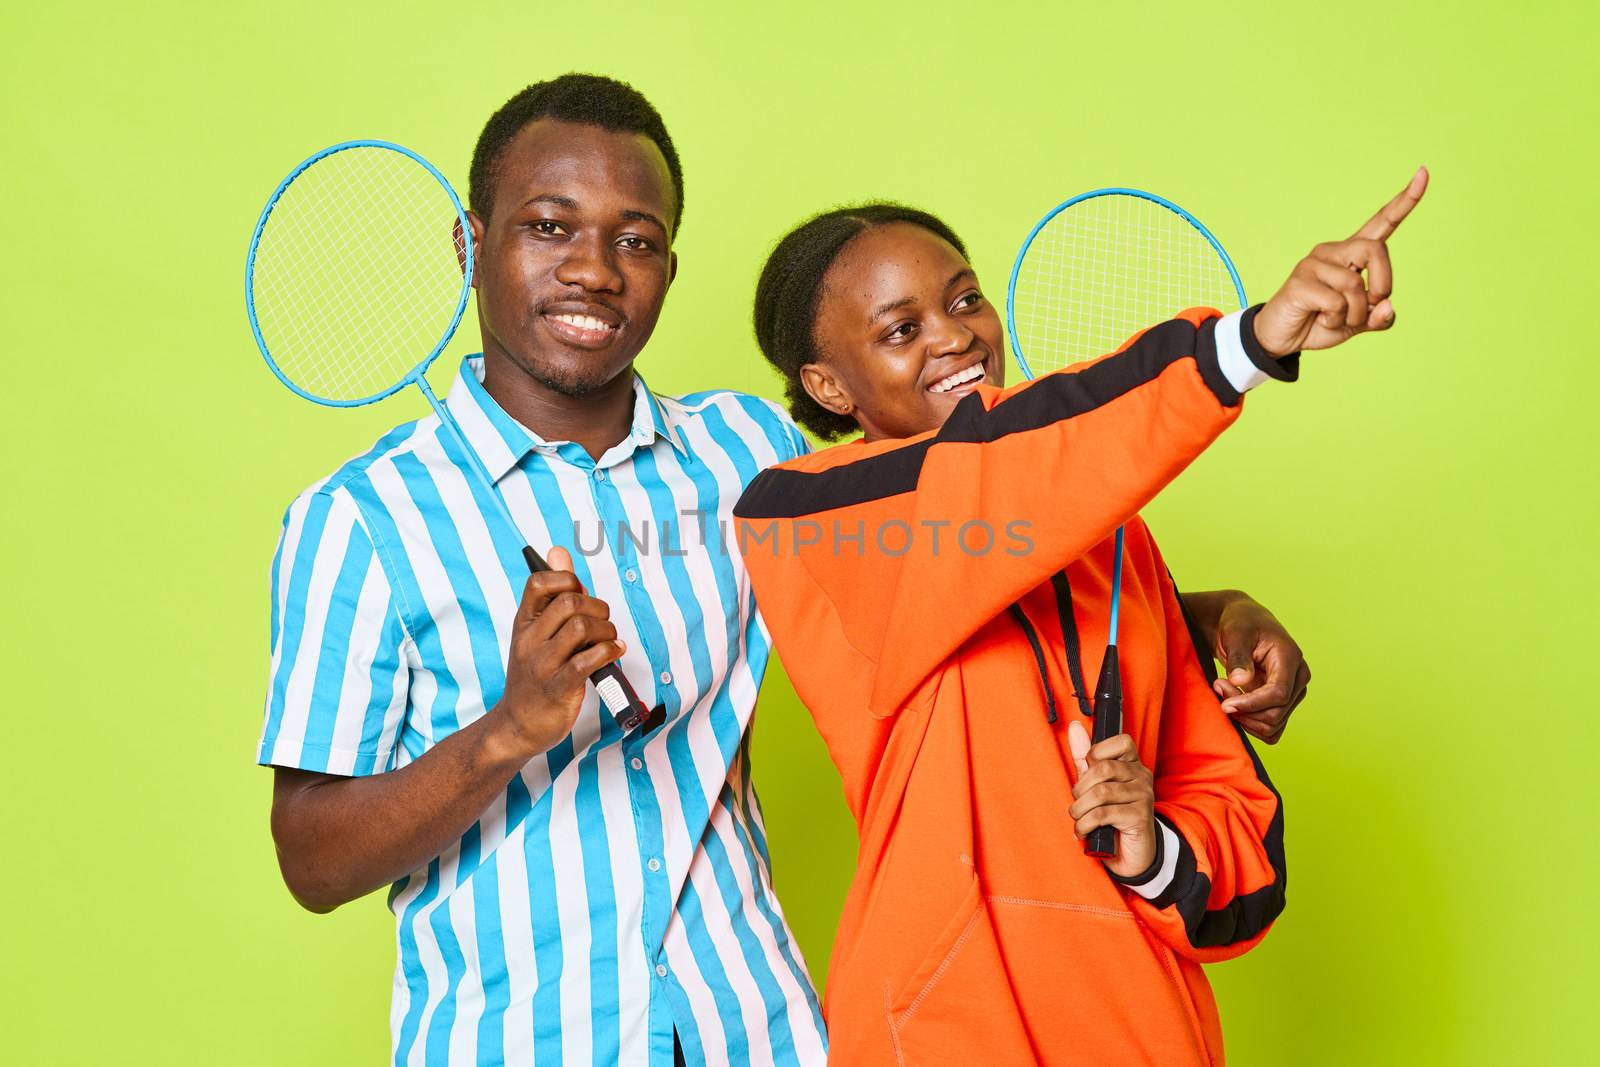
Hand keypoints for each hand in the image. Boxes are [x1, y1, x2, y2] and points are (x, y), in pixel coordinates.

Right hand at [493, 547, 625, 756]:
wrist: (517, 726)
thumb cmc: (534, 676)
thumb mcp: (535, 633)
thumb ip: (552, 595)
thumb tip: (558, 551)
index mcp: (524, 622)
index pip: (540, 582)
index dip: (568, 580)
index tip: (580, 595)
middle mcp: (529, 639)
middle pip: (570, 602)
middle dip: (597, 607)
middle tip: (602, 623)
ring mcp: (542, 664)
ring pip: (581, 627)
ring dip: (607, 631)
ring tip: (609, 641)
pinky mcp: (559, 687)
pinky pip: (589, 659)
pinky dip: (609, 651)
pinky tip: (613, 653)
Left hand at [1067, 721, 1156, 879]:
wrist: (1130, 856)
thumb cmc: (1110, 818)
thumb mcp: (1095, 787)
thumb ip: (1085, 759)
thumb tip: (1074, 727)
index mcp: (1132, 764)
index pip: (1121, 741)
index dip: (1097, 752)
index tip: (1087, 771)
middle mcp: (1142, 777)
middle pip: (1104, 769)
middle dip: (1081, 787)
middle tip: (1077, 803)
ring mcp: (1143, 796)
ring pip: (1101, 793)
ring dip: (1080, 809)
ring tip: (1078, 819)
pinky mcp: (1140, 817)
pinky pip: (1103, 814)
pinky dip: (1085, 824)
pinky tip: (1083, 831)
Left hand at [1209, 595, 1310, 743]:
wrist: (1243, 624)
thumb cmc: (1240, 623)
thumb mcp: (1235, 632)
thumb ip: (1238, 656)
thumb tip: (1240, 681)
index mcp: (1291, 658)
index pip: (1278, 694)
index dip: (1250, 704)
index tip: (1224, 704)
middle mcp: (1298, 677)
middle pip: (1275, 714)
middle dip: (1243, 710)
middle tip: (1218, 687)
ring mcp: (1293, 692)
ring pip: (1273, 726)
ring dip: (1244, 718)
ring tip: (1223, 692)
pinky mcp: (1283, 703)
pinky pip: (1270, 728)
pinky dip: (1249, 723)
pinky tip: (1234, 703)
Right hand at [1253, 167, 1428, 355]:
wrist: (1282, 338)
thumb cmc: (1320, 322)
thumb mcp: (1357, 321)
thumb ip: (1378, 316)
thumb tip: (1386, 306)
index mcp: (1352, 255)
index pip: (1382, 221)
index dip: (1405, 200)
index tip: (1424, 172)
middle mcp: (1334, 251)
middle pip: (1375, 249)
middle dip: (1383, 284)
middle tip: (1372, 306)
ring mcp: (1314, 263)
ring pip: (1356, 284)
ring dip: (1355, 313)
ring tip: (1337, 320)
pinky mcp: (1300, 280)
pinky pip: (1336, 301)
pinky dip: (1337, 319)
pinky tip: (1322, 320)